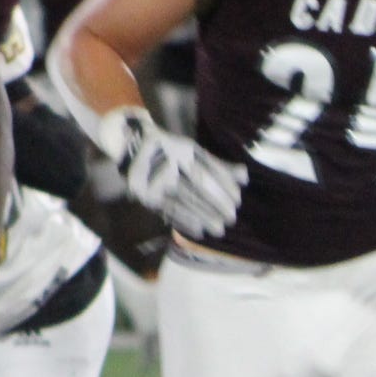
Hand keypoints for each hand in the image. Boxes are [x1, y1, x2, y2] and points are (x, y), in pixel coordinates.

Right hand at [99, 107, 245, 239]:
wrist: (131, 145)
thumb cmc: (170, 150)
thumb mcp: (193, 152)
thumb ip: (218, 165)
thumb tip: (244, 177)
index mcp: (183, 151)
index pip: (208, 170)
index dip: (224, 186)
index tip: (237, 200)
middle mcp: (169, 163)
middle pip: (197, 185)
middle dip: (216, 203)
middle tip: (231, 218)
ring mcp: (156, 179)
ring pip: (183, 200)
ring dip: (202, 216)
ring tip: (218, 229)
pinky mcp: (146, 194)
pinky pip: (167, 210)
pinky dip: (184, 221)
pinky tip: (198, 231)